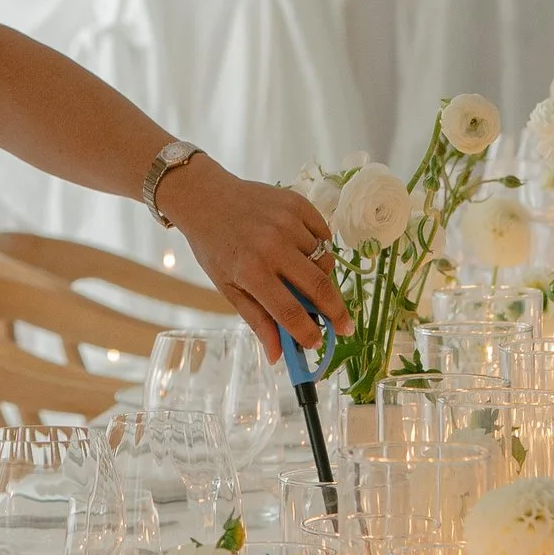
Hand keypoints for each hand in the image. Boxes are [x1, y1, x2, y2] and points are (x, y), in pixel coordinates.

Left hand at [161, 157, 350, 354]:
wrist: (208, 197)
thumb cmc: (215, 247)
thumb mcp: (228, 287)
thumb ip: (256, 320)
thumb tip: (277, 357)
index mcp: (251, 271)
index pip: (289, 311)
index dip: (307, 332)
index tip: (319, 344)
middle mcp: (272, 246)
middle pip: (318, 286)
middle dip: (336, 311)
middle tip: (345, 326)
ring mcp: (288, 222)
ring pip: (324, 260)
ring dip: (321, 275)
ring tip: (304, 276)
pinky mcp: (297, 204)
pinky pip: (323, 234)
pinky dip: (319, 247)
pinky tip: (303, 249)